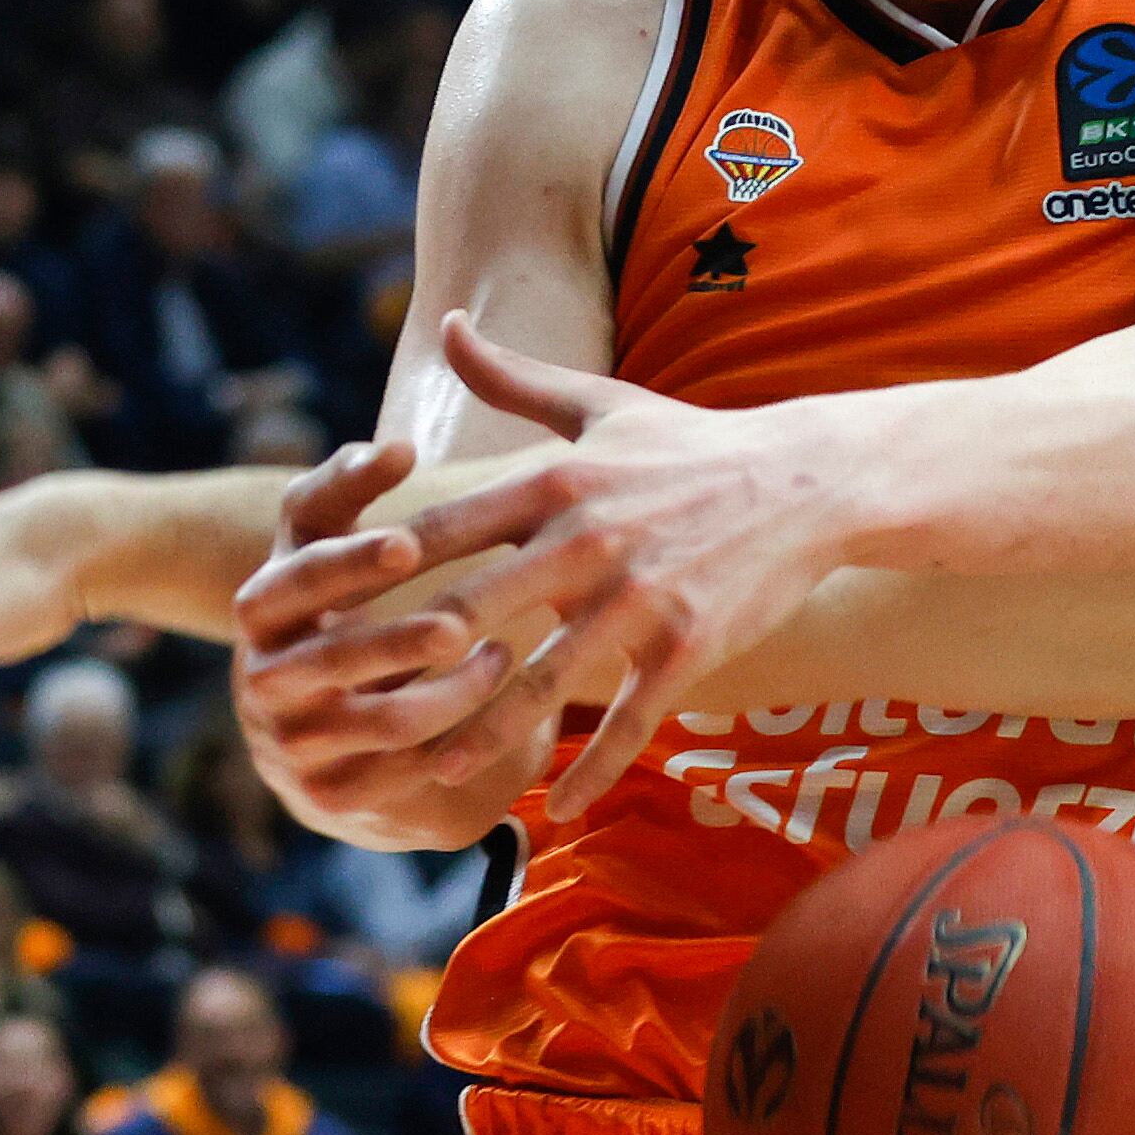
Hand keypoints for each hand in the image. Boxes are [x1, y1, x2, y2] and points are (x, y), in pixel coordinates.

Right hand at [230, 440, 541, 849]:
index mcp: (260, 607)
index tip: (411, 541)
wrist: (328, 726)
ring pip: (382, 720)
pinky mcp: (328, 796)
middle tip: (460, 622)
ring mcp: (289, 743)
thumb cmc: (342, 607)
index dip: (349, 560)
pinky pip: (404, 772)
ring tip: (505, 655)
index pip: (294, 577)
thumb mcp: (331, 546)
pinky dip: (458, 740)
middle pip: (333, 656)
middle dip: (401, 638)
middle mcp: (260, 677)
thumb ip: (347, 490)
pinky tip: (501, 709)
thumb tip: (393, 444)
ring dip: (452, 691)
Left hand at [399, 313, 842, 821]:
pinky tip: (561, 809)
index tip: (323, 611)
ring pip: (543, 683)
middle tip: (352, 712)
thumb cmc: (695, 444)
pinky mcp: (689, 644)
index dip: (379, 571)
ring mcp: (640, 599)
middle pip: (473, 615)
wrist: (811, 481)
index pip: (444, 530)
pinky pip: (631, 719)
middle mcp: (588, 541)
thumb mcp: (602, 403)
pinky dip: (595, 768)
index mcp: (557, 483)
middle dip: (408, 668)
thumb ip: (514, 376)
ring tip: (435, 775)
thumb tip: (449, 324)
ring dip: (484, 736)